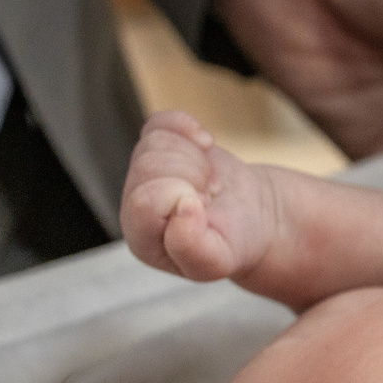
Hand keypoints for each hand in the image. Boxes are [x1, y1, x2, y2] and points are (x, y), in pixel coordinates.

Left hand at [122, 110, 284, 284]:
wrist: (248, 217)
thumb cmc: (231, 242)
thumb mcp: (218, 261)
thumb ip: (194, 249)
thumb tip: (182, 209)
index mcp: (142, 238)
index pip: (145, 202)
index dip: (182, 197)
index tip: (204, 209)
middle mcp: (134, 203)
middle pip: (150, 166)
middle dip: (193, 175)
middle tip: (210, 195)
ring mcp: (142, 171)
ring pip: (157, 142)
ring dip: (196, 158)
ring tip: (209, 182)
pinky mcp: (157, 145)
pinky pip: (161, 121)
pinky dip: (187, 126)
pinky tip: (205, 145)